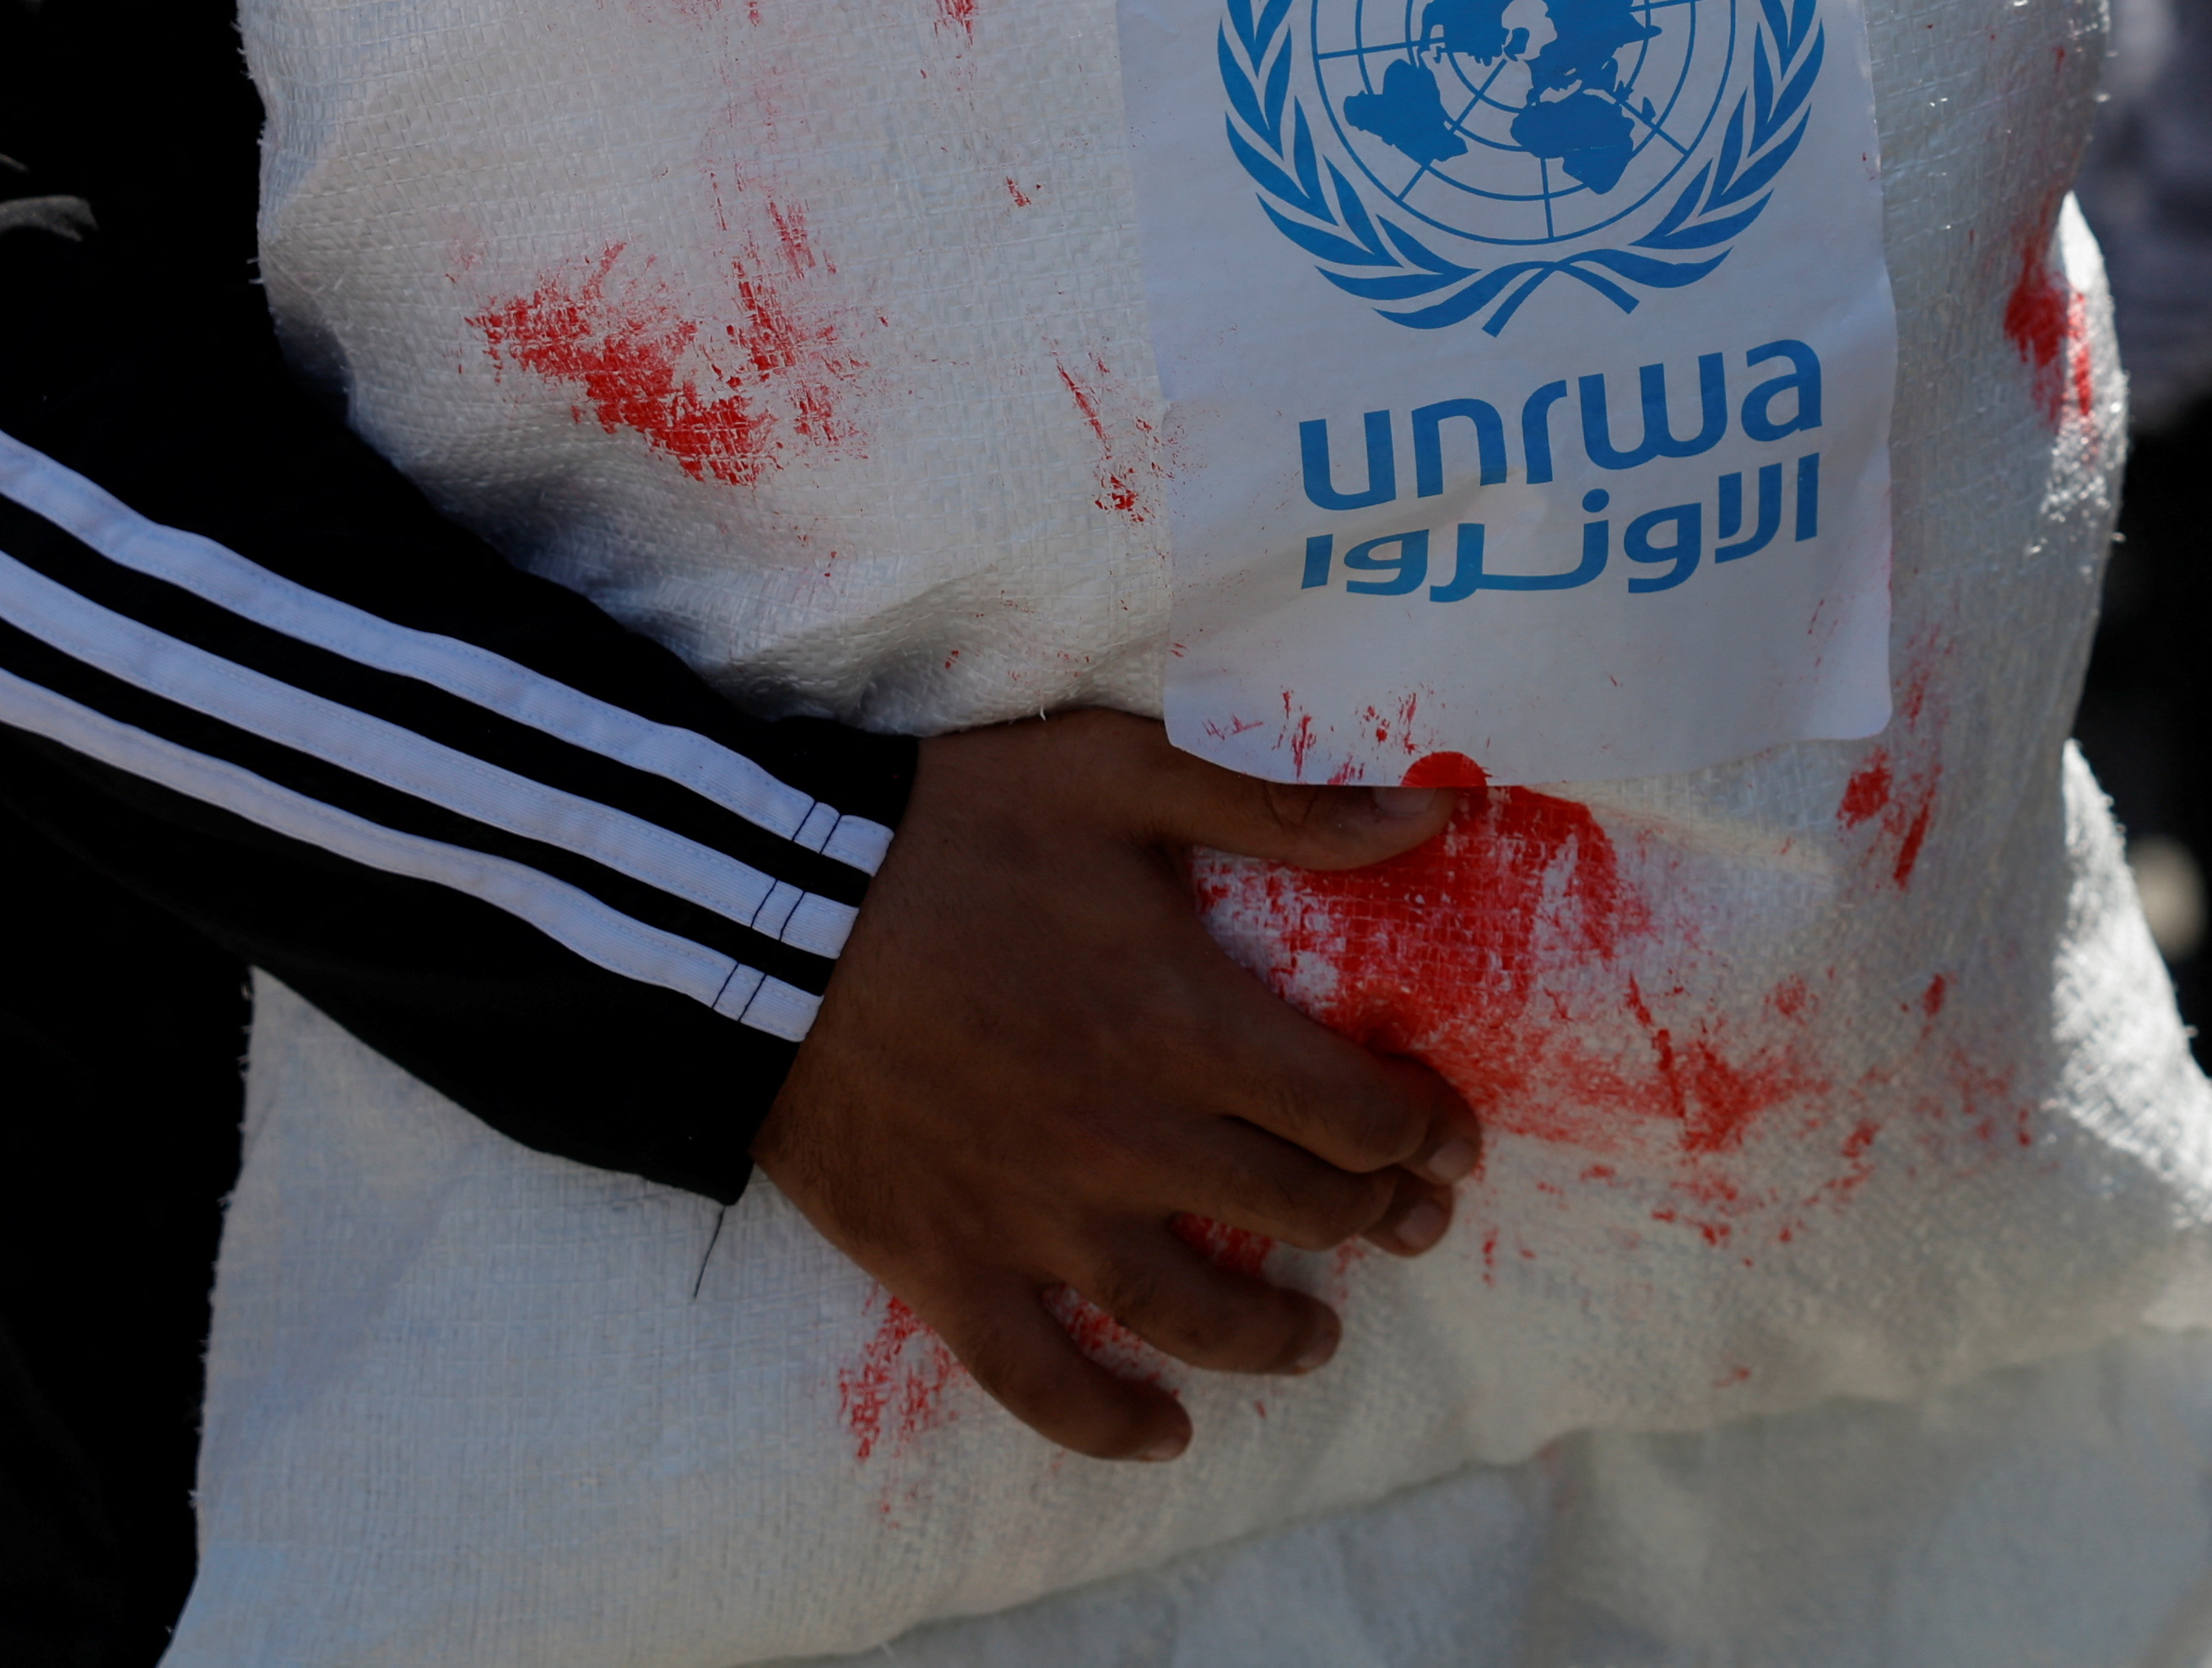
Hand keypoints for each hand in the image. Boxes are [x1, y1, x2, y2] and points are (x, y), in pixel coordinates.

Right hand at [754, 711, 1480, 1458]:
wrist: (766, 911)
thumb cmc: (950, 831)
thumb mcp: (1127, 776)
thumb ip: (1287, 810)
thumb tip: (1437, 813)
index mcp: (1186, 1025)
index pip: (1351, 1112)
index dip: (1420, 1132)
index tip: (1445, 1141)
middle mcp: (1131, 1140)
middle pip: (1295, 1211)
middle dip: (1374, 1222)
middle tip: (1405, 1223)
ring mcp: (1038, 1217)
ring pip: (1192, 1311)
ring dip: (1274, 1336)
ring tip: (1317, 1340)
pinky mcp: (947, 1266)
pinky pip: (1041, 1381)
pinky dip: (1109, 1423)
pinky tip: (1166, 1434)